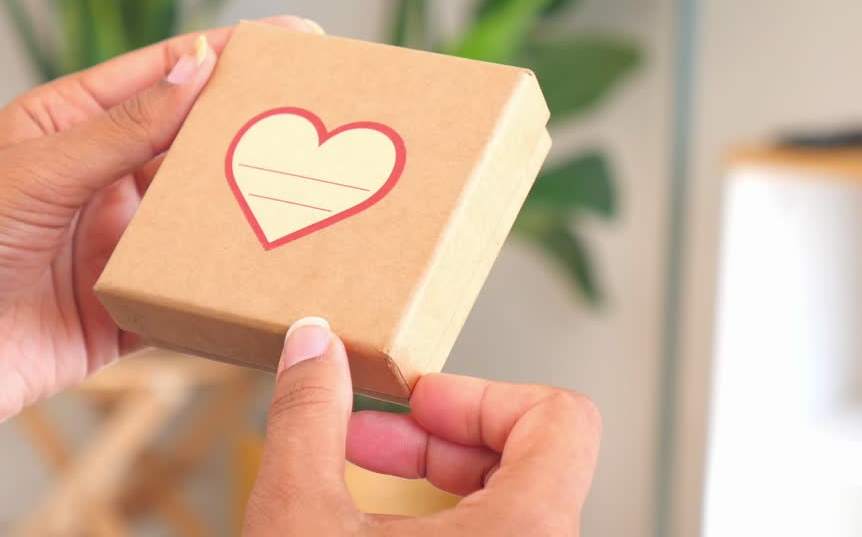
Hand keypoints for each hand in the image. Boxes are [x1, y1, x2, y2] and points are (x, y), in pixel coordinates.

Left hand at [0, 16, 321, 483]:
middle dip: (252, 136)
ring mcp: (113, 246)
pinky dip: (222, 290)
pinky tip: (267, 281)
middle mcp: (99, 181)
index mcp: (70, 126)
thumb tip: (198, 67)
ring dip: (245, 214)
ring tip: (311, 200)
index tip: (293, 40)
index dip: (227, 55)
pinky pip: (186, 295)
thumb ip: (121, 129)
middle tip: (321, 124)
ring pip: (199, 222)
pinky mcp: (120, 310)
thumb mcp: (34, 172)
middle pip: (192, 148)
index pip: (163, 76)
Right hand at [243, 317, 600, 535]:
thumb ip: (309, 417)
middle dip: (436, 438)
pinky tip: (366, 532)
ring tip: (353, 486)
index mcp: (529, 531)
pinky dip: (441, 528)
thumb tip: (312, 344)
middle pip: (530, 457)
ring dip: (432, 484)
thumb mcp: (300, 519)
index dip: (479, 394)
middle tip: (365, 441)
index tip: (415, 403)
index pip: (561, 419)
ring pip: (509, 506)